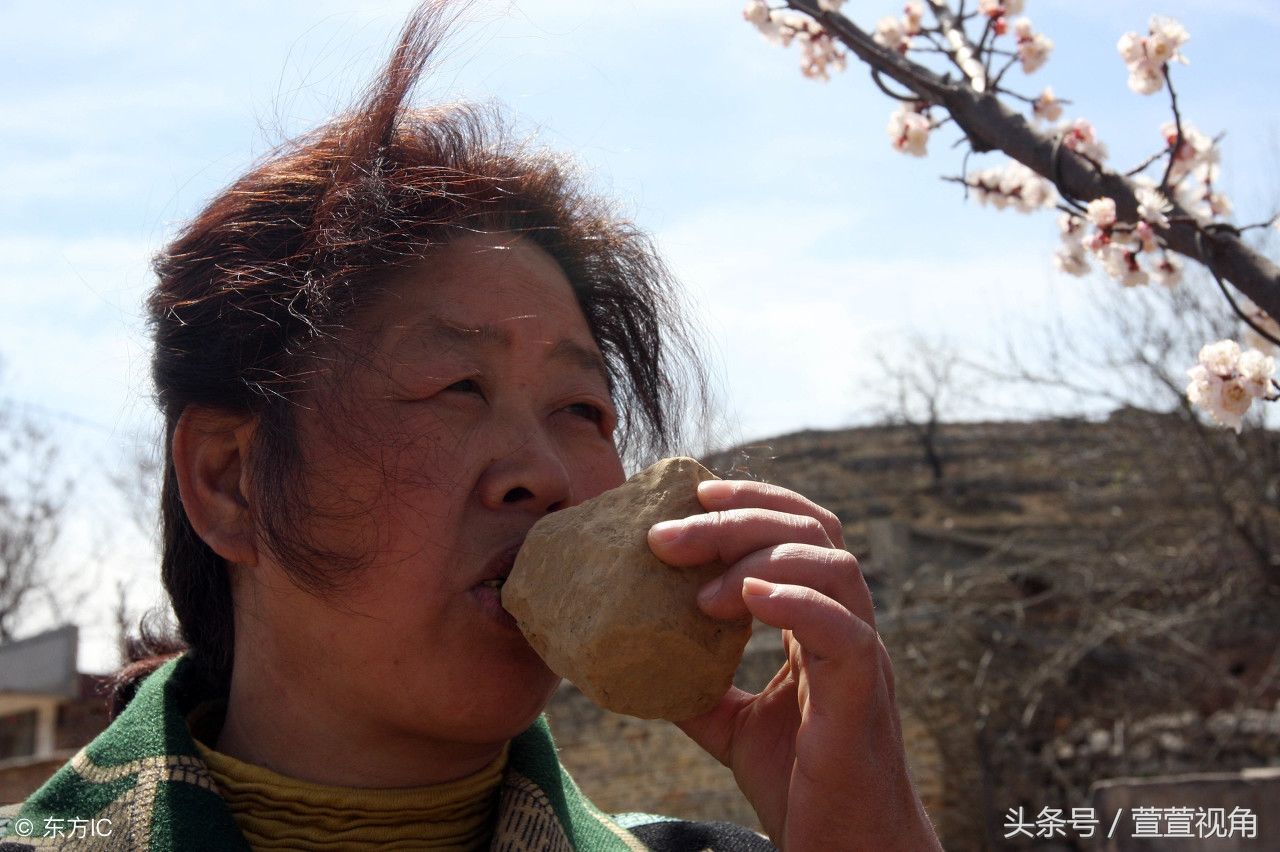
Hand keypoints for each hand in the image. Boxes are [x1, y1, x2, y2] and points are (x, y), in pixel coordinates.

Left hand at [647, 479, 940, 850]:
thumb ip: (697, 684)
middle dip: (737, 518)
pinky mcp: (861, 696)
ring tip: (699, 588)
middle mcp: (849, 625)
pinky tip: (748, 595)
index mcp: (821, 622)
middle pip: (811, 532)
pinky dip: (796, 603)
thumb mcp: (732, 724)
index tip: (692, 496)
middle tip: (665, 536)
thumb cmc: (801, 786)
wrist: (846, 850)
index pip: (802, 530)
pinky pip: (843, 632)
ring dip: (759, 556)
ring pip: (833, 567)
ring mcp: (862, 657)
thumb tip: (636, 655)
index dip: (754, 501)